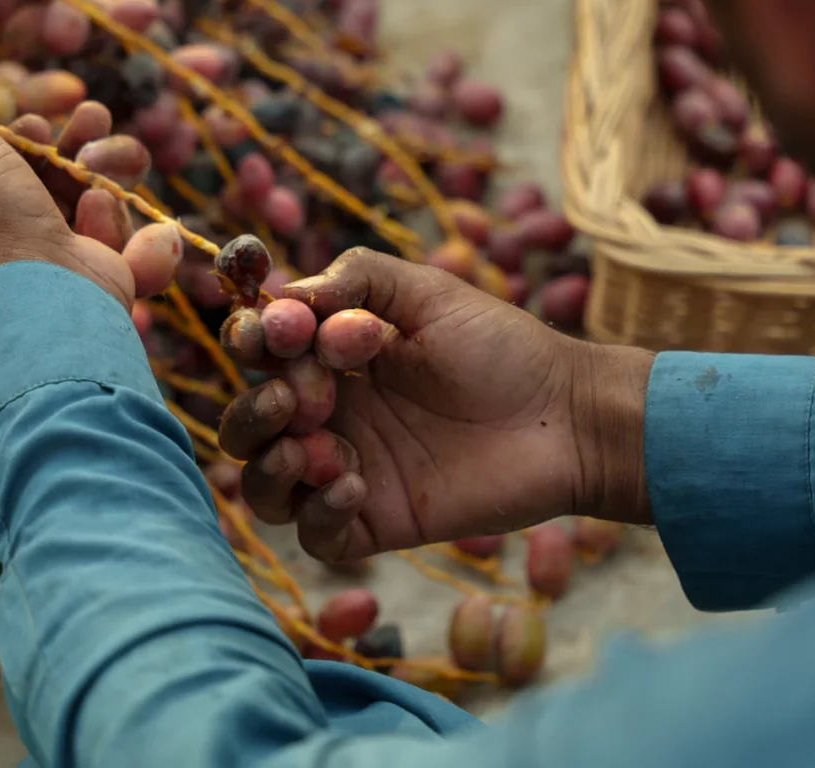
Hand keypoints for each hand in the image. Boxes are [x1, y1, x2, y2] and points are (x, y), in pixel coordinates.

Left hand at [0, 18, 135, 309]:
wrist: (56, 306)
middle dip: (31, 132)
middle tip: (39, 124)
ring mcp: (26, 245)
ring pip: (54, 178)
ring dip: (79, 149)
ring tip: (94, 125)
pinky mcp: (76, 257)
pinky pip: (90, 211)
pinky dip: (99, 201)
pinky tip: (101, 198)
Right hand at [217, 248, 652, 562]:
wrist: (567, 417)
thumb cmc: (503, 348)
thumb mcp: (427, 292)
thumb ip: (356, 278)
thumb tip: (285, 300)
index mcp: (335, 357)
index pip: (261, 354)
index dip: (252, 342)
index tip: (280, 334)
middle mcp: (332, 415)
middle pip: (247, 423)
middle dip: (255, 407)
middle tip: (300, 396)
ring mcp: (350, 471)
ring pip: (264, 484)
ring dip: (269, 463)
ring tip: (314, 446)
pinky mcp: (376, 522)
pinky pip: (314, 535)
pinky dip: (317, 512)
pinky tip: (354, 484)